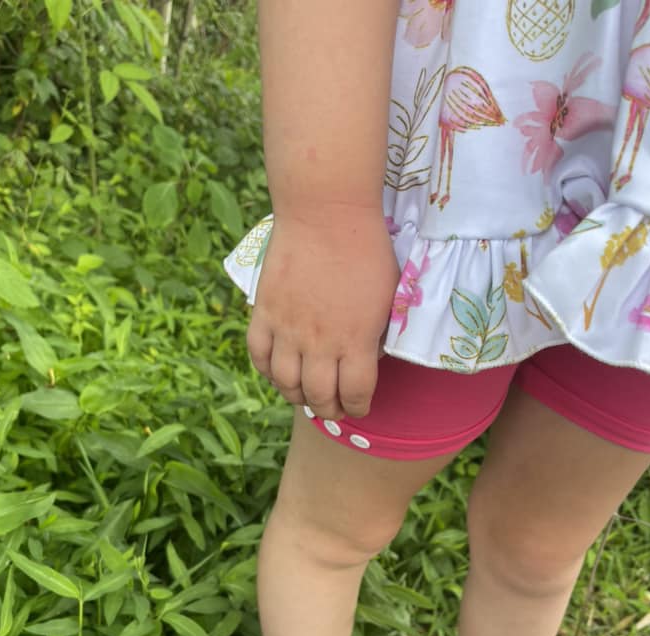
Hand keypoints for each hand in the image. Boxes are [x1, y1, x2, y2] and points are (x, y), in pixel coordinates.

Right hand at [246, 208, 400, 420]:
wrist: (326, 213)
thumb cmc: (367, 250)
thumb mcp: (390, 296)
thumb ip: (380, 332)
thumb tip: (371, 355)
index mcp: (356, 341)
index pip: (354, 394)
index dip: (358, 407)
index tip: (359, 407)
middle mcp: (319, 343)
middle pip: (318, 396)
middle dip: (328, 409)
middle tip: (332, 407)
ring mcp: (287, 329)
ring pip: (285, 383)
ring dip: (296, 395)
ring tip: (305, 393)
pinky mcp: (265, 312)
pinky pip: (259, 355)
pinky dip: (267, 370)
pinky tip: (278, 370)